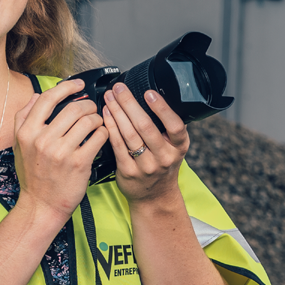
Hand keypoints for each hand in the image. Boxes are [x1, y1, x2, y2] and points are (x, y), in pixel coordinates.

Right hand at [12, 79, 108, 222]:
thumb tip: (35, 96)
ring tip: (97, 123)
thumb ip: (23, 118)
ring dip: (97, 119)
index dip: (66, 87)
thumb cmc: (33, 177)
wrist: (41, 206)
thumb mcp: (19, 145)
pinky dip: (103, 133)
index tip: (77, 85)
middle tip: (92, 108)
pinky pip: (98, 137)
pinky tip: (101, 136)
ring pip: (88, 121)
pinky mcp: (79, 163)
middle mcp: (42, 140)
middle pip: (72, 108)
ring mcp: (61, 152)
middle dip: (87, 104)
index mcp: (27, 133)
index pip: (47, 99)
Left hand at [102, 82, 189, 203]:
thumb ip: (167, 127)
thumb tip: (153, 96)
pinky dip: (110, 127)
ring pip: (129, 134)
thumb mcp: (173, 147)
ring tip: (110, 98)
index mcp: (178, 146)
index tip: (149, 92)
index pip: (175, 125)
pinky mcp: (128, 171)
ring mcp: (146, 166)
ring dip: (117, 112)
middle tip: (119, 89)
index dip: (162, 108)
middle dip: (129, 103)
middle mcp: (164, 157)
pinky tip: (106, 115)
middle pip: (145, 126)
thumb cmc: (162, 165)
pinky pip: (117, 145)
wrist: (155, 196)